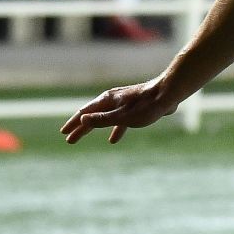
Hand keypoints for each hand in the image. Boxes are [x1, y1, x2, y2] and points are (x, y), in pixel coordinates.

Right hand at [61, 77, 175, 144]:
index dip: (74, 124)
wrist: (168, 94)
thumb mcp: (122, 116)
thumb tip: (82, 120)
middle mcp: (112, 100)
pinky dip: (113, 129)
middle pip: (92, 115)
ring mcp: (122, 103)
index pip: (85, 113)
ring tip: (85, 135)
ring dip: (94, 127)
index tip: (64, 133)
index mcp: (106, 100)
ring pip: (104, 117)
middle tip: (70, 139)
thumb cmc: (146, 106)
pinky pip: (118, 120)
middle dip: (81, 127)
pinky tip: (114, 139)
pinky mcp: (134, 108)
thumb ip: (102, 119)